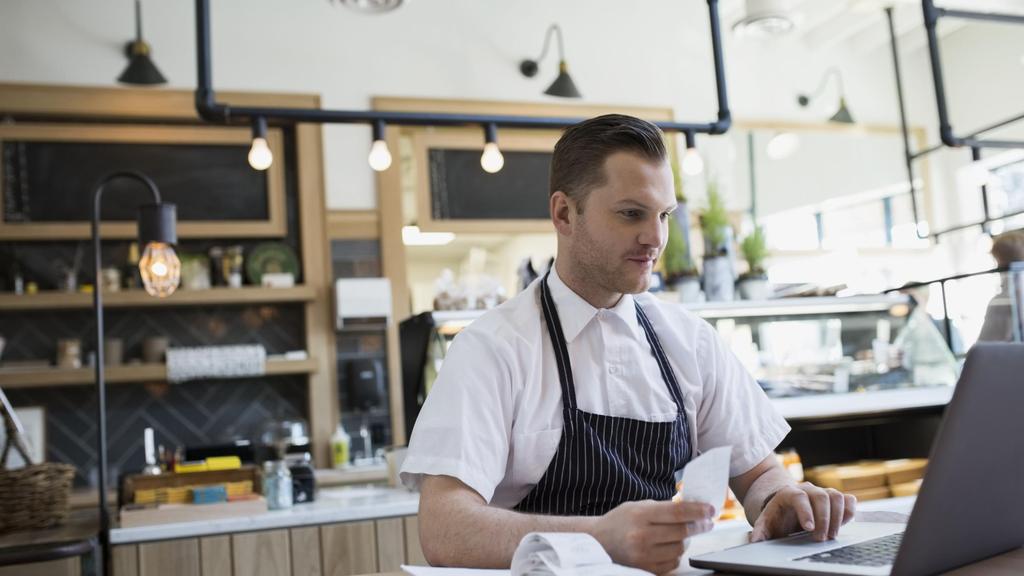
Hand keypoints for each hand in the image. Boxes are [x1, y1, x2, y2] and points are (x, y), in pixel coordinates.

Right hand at [590, 500, 714, 574]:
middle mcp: (641, 536)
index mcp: (640, 515)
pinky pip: (672, 563)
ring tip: (684, 534)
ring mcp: (643, 555)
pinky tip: (671, 546)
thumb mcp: (638, 506)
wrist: (598, 541)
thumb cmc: (620, 520)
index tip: (711, 510)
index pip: (677, 513)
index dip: (697, 511)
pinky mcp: (644, 568)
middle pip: (682, 532)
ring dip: (687, 541)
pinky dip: (676, 554)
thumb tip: (692, 509)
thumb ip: (663, 508)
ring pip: (679, 549)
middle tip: (707, 522)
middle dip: (699, 526)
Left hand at [750, 482, 855, 542]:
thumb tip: (755, 540)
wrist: (786, 507)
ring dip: (837, 517)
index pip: (799, 497)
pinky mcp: (835, 500)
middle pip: (821, 496)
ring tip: (831, 535)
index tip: (809, 528)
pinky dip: (849, 512)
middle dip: (824, 519)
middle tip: (820, 538)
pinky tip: (842, 525)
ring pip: (836, 496)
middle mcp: (808, 490)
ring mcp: (823, 493)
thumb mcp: (766, 523)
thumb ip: (760, 531)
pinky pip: (849, 500)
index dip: (806, 511)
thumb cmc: (777, 517)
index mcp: (788, 493)